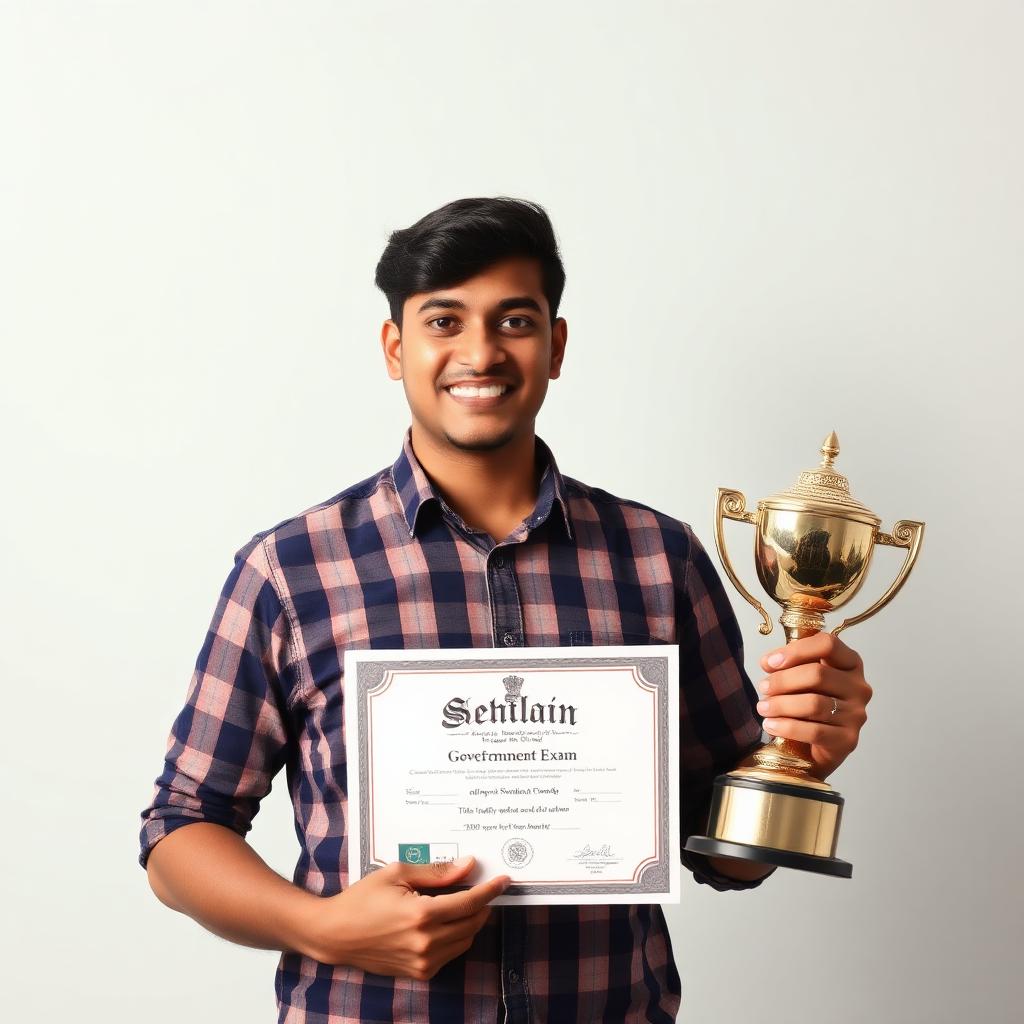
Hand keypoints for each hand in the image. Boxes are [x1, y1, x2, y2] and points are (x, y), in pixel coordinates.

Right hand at [299, 856, 509, 977]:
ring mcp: (423, 962)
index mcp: (421, 914)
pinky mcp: (419, 973)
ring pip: (465, 940)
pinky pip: (450, 954)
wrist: (335, 935)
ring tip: (460, 902)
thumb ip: (437, 872)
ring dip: (470, 921)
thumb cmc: (362, 899)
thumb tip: (468, 866)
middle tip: (481, 887)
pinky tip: (444, 922)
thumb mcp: (398, 874)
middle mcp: (426, 942)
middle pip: (472, 923)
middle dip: (482, 904)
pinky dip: (455, 937)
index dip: (490, 890)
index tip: (504, 880)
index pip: (470, 903)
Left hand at [755, 632, 872, 781]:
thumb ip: (789, 664)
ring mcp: (856, 714)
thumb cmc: (808, 703)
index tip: (770, 662)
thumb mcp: (802, 677)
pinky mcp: (848, 739)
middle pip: (818, 674)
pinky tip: (770, 725)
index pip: (828, 644)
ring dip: (781, 704)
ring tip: (763, 707)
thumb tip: (768, 662)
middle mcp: (858, 687)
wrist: (816, 746)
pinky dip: (787, 726)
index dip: (796, 650)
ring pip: (814, 703)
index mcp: (850, 663)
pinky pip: (814, 731)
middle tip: (763, 687)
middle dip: (783, 680)